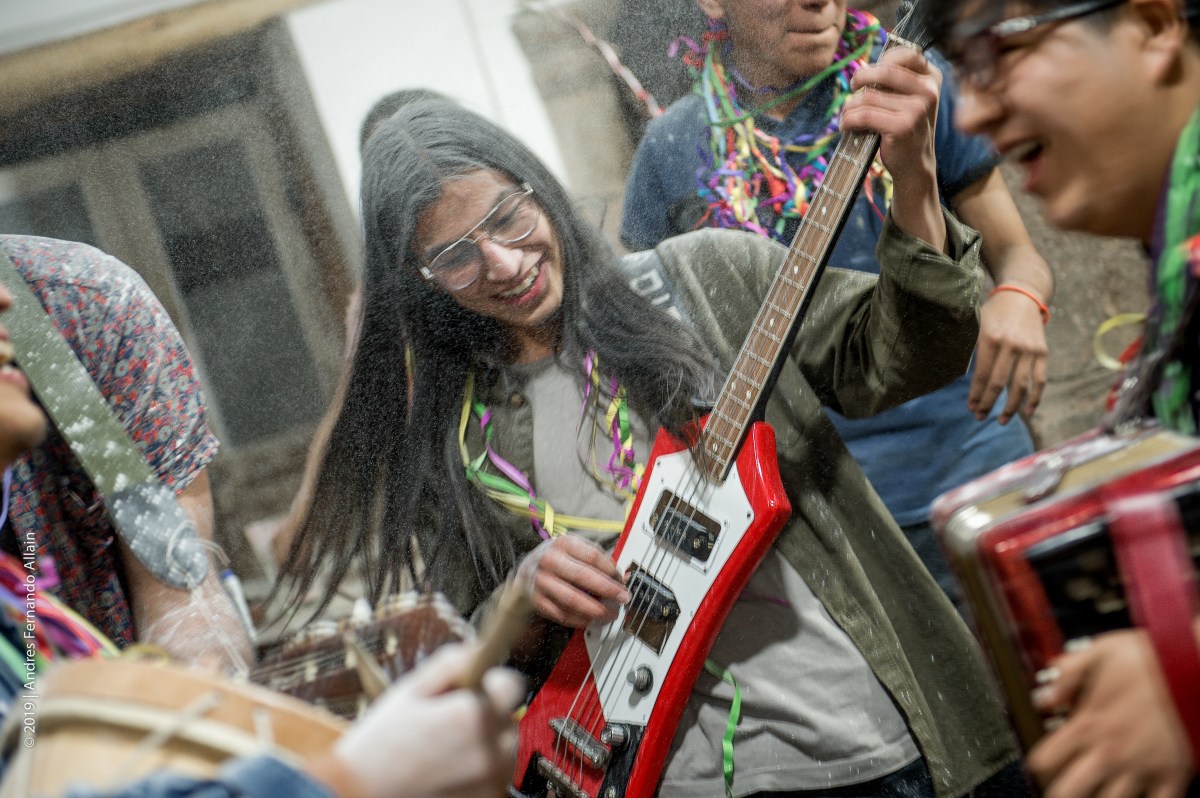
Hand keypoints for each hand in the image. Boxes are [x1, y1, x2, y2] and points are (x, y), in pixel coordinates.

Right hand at [316, 643, 524, 797]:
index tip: (472, 689)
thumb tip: (480, 648)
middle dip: (485, 714)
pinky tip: (447, 770)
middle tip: (446, 722)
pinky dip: (479, 770)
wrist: (360, 794)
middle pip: (507, 717)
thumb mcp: (411, 689)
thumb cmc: (381, 743)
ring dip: (484, 743)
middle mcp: (489, 749)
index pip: (512, 684)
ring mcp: (491, 779)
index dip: (490, 682)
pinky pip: (495, 774)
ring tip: (444, 750)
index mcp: (472, 715)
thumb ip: (451, 662)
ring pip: (503, 747)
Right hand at [516, 535, 629, 627]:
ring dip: (596, 610)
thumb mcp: (575, 551)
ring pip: (573, 599)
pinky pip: (562, 614)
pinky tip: (591, 619)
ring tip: (610, 614)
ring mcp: (542, 581)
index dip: (611, 570)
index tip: (622, 581)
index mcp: (564, 543)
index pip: (593, 556)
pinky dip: (580, 620)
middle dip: (608, 590)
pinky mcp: (537, 600)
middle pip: (584, 576)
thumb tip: (624, 577)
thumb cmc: (556, 560)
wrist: (526, 571)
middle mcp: (550, 560)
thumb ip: (599, 562)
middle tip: (623, 598)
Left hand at [843, 46, 944, 248]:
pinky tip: (847, 126)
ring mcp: (917, 109)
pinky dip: (848, 120)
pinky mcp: (902, 126)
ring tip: (848, 115)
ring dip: (850, 106)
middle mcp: (928, 91)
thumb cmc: (906, 129)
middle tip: (852, 88)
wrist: (915, 165)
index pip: (904, 54)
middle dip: (860, 78)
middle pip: (883, 71)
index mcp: (932, 78)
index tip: (867, 75)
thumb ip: (894, 80)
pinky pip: (863, 115)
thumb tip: (863, 68)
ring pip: (868, 96)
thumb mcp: (909, 99)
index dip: (880, 61)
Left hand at [969, 286, 1048, 422]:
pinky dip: (1036, 398)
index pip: (981, 374)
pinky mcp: (1042, 352)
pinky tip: (1027, 412)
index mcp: (990, 338)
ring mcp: (1029, 349)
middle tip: (979, 418)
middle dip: (988, 403)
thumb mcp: (975, 324)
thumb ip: (968, 347)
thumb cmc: (992, 314)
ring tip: (1000, 421)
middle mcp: (1011, 344)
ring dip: (1011, 407)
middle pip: (998, 383)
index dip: (975, 394)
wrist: (1021, 296)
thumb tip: (956, 376)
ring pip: (1020, 385)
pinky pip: (1040, 380)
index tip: (970, 408)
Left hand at [1029, 630, 1195, 797]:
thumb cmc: (1154, 660)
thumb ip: (1068, 673)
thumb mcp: (1101, 652)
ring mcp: (1142, 769)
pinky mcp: (1172, 776)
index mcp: (1088, 723)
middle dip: (1059, 793)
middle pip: (1067, 793)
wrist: (1198, 668)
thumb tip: (1046, 696)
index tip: (1042, 763)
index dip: (1038, 764)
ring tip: (1096, 793)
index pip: (1044, 760)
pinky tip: (1139, 797)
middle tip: (1061, 789)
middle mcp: (1110, 752)